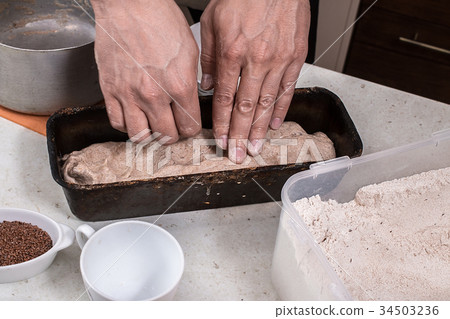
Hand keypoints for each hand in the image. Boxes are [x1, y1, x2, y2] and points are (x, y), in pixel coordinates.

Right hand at [91, 0, 201, 142]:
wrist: (128, 4)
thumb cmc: (160, 20)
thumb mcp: (189, 52)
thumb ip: (190, 83)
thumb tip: (190, 103)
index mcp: (179, 85)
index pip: (190, 126)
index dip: (191, 127)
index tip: (188, 124)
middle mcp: (154, 95)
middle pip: (167, 136)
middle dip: (173, 133)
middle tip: (172, 124)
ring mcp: (129, 94)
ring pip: (140, 136)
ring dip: (149, 133)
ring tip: (152, 123)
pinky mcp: (109, 90)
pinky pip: (117, 123)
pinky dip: (127, 124)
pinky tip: (133, 115)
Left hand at [200, 0, 309, 162]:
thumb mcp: (213, 21)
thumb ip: (209, 57)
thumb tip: (207, 87)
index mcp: (233, 52)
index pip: (225, 98)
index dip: (222, 124)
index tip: (220, 141)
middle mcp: (257, 60)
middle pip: (246, 107)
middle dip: (240, 135)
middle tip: (237, 156)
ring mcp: (279, 59)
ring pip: (267, 103)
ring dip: (259, 129)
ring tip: (254, 149)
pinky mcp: (296, 56)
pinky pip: (287, 89)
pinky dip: (280, 109)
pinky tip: (273, 125)